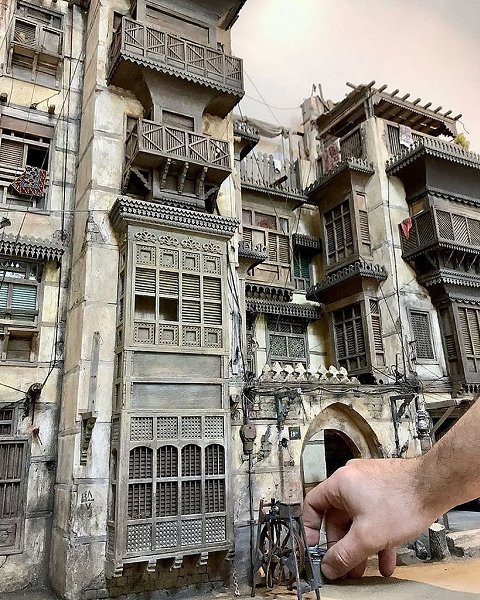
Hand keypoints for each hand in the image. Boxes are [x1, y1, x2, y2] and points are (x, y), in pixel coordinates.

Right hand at [303, 457, 440, 579]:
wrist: (434, 487)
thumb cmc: (402, 501)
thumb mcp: (367, 537)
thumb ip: (344, 554)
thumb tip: (329, 567)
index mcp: (340, 483)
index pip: (313, 504)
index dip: (310, 528)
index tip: (315, 546)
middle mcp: (352, 480)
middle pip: (336, 516)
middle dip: (341, 544)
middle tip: (344, 565)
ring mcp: (370, 483)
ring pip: (357, 519)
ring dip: (360, 544)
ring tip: (364, 568)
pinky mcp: (385, 490)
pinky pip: (373, 516)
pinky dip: (376, 536)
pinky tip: (386, 558)